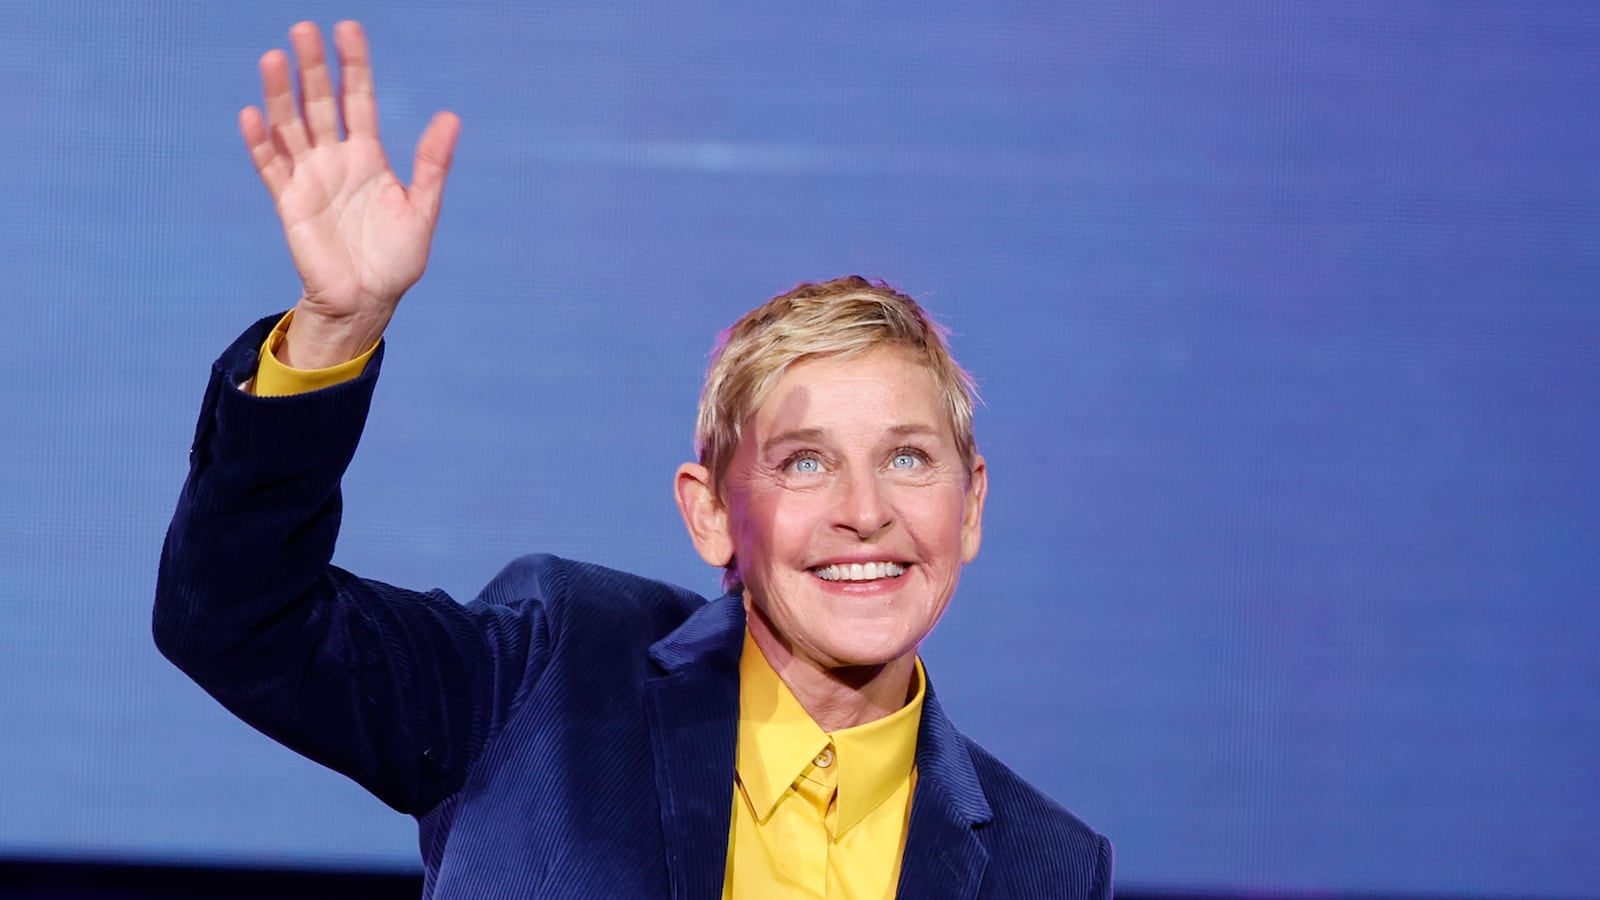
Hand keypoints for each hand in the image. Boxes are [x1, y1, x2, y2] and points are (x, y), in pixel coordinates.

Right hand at [241, 21, 459, 367]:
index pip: (357, 99)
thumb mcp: (422, 209)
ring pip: (290, 126)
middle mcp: (335, 159)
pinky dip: (260, 142)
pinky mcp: (289, 203)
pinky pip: (271, 166)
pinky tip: (252, 114)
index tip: (348, 29)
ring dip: (280, 93)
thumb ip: (432, 164)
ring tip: (273, 57)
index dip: (353, 66)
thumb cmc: (397, 259)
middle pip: (319, 102)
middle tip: (304, 28)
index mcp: (368, 156)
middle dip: (312, 67)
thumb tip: (450, 116)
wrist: (367, 301)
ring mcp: (309, 178)